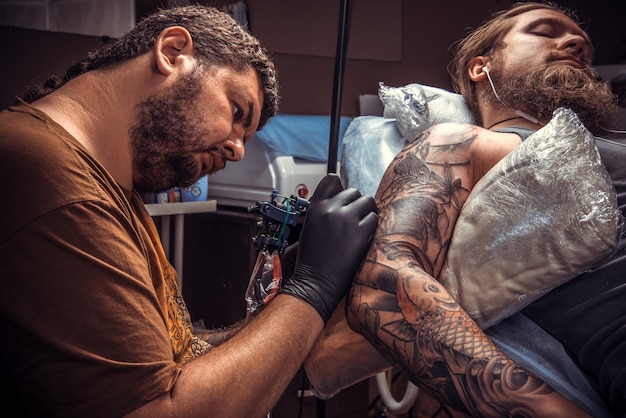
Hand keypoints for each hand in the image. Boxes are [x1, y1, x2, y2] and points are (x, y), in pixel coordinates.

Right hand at [280, 174, 377, 323]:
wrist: (315, 281)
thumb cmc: (311, 259)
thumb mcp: (309, 227)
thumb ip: (323, 211)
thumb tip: (341, 202)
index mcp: (315, 206)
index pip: (332, 180)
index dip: (340, 188)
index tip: (344, 198)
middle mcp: (331, 209)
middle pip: (353, 191)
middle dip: (355, 203)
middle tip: (353, 218)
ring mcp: (346, 219)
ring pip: (367, 201)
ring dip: (367, 212)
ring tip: (361, 225)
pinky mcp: (361, 231)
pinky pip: (374, 218)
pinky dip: (371, 225)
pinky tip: (363, 236)